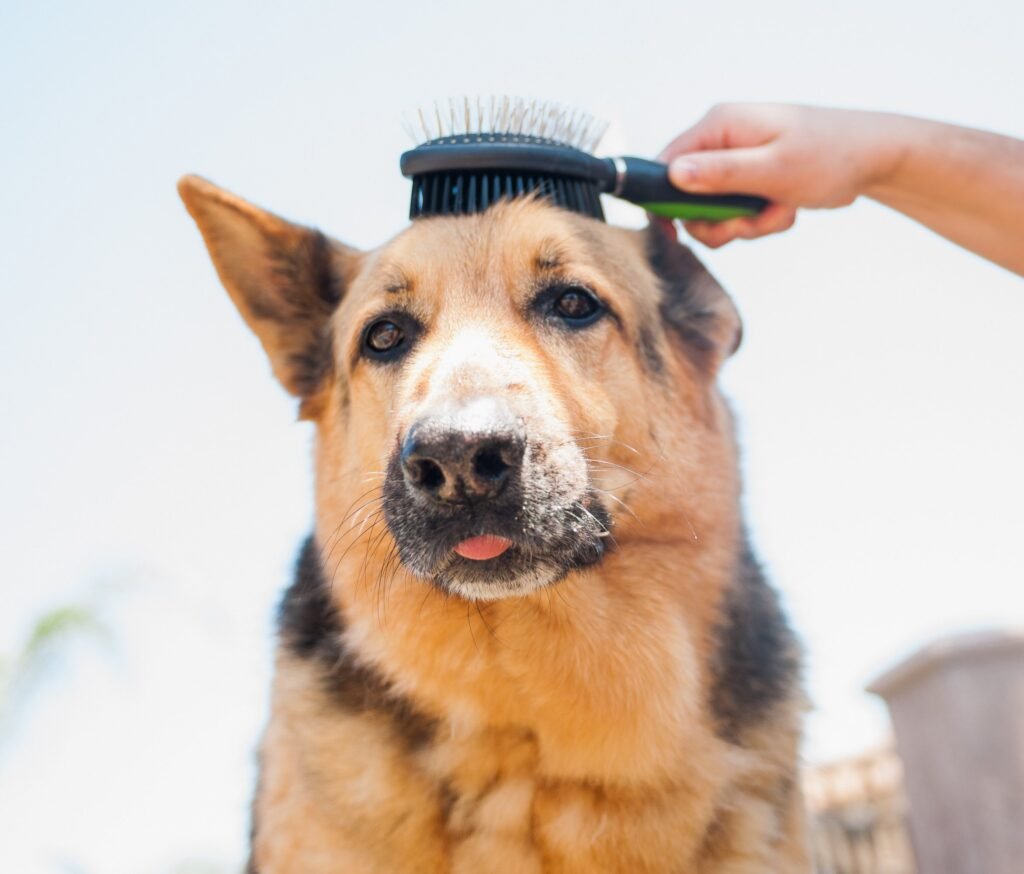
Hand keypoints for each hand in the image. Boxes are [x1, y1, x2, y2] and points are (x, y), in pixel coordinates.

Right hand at [659, 104, 899, 247]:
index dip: (665, 202)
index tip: (677, 233)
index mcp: (720, 126)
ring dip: (744, 224)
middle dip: (718, 220)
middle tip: (750, 223)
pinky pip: (736, 212)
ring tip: (778, 212)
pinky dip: (759, 221)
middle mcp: (722, 140)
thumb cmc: (830, 156)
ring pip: (713, 211)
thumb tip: (673, 174)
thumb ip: (721, 173)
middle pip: (687, 197)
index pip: (666, 165)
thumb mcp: (773, 169)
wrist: (874, 158)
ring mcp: (736, 160)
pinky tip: (786, 209)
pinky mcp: (750, 178)